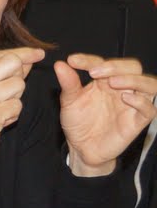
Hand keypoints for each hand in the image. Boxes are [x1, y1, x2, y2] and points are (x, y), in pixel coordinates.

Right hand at [0, 47, 41, 180]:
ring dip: (15, 99)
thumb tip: (24, 61)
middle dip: (19, 76)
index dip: (23, 53)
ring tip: (0, 110)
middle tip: (10, 92)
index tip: (38, 53)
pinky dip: (13, 116)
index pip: (0, 55)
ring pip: (18, 86)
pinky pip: (17, 107)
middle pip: (12, 64)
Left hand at [57, 53, 156, 174]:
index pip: (103, 62)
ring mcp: (132, 104)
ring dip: (133, 79)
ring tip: (113, 82)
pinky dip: (141, 101)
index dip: (89, 60)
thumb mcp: (69, 101)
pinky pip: (149, 109)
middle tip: (94, 72)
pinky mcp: (137, 121)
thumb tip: (60, 64)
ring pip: (149, 84)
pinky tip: (126, 99)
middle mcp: (122, 89)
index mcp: (104, 80)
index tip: (72, 61)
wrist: (81, 148)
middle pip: (132, 67)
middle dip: (116, 66)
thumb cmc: (78, 122)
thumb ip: (68, 83)